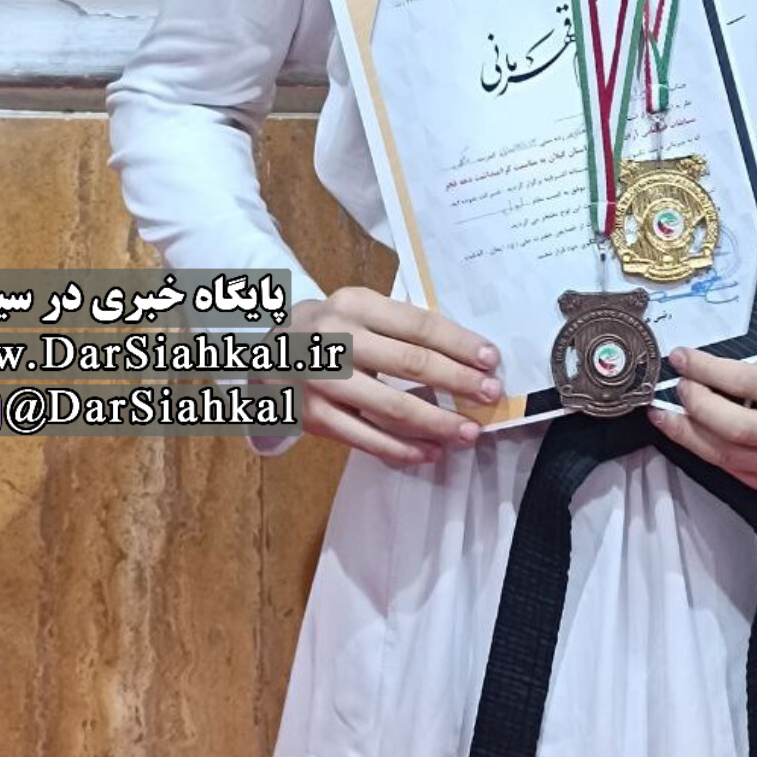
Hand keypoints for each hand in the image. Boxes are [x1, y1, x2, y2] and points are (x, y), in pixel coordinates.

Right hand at [287, 287, 503, 467]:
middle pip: (409, 364)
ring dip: (436, 422)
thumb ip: (400, 326)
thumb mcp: (358, 310)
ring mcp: (322, 381)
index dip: (458, 344)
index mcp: (355, 304)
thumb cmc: (330, 328)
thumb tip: (464, 356)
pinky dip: (402, 449)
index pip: (417, 325)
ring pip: (390, 407)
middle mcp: (336, 339)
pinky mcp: (312, 417)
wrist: (265, 350)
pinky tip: (430, 451)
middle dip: (457, 381)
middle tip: (490, 394)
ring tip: (468, 432)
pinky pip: (365, 438)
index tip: (490, 359)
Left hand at [647, 346, 756, 494]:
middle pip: (735, 427)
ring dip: (688, 434)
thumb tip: (699, 362)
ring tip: (663, 415)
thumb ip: (755, 364)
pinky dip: (705, 451)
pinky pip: (733, 471)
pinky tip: (688, 434)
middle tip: (675, 386)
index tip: (680, 358)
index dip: (708, 370)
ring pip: (728, 456)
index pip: (749, 381)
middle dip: (695, 405)